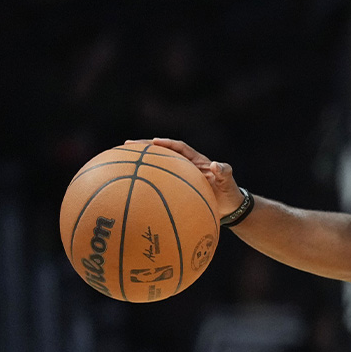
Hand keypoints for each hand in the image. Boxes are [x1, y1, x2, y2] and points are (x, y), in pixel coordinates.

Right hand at [125, 138, 244, 217]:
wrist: (230, 208)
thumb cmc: (230, 194)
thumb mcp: (229, 183)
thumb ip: (224, 173)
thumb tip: (216, 165)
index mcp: (197, 161)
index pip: (179, 147)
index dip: (167, 144)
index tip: (154, 142)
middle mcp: (186, 166)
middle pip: (162, 153)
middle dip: (145, 148)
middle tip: (126, 145)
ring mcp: (180, 177)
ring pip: (157, 167)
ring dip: (141, 163)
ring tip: (120, 160)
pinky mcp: (176, 188)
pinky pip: (159, 184)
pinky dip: (146, 184)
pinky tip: (129, 189)